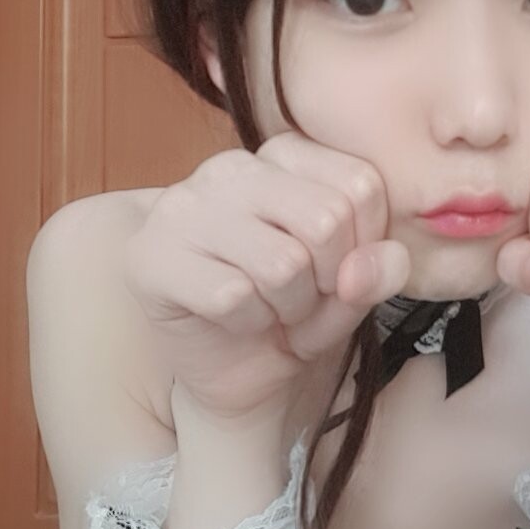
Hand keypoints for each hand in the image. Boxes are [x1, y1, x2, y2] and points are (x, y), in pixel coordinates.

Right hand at [122, 131, 410, 424]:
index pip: (361, 184)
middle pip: (325, 219)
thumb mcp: (358, 288)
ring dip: (288, 306)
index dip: (366, 246)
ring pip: (281, 263)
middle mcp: (230, 166)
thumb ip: (380, 267)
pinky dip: (248, 323)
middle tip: (301, 296)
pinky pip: (231, 297)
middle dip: (327, 280)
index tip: (340, 269)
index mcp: (285, 153)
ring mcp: (181, 206)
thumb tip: (364, 267)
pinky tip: (234, 319)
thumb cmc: (301, 311)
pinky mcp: (149, 256)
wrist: (245, 375)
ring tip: (270, 307)